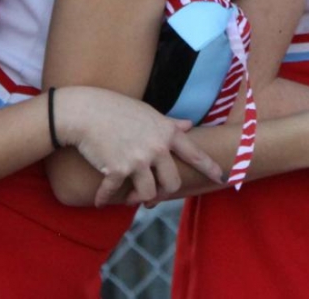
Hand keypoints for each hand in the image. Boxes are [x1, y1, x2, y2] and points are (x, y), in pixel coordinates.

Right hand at [51, 86, 224, 206]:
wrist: (86, 111)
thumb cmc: (116, 109)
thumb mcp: (148, 112)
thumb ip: (170, 124)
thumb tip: (188, 125)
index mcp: (167, 133)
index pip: (195, 154)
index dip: (210, 168)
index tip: (222, 178)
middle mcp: (157, 147)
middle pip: (172, 183)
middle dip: (163, 193)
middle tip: (152, 196)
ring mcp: (138, 159)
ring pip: (149, 193)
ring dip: (137, 199)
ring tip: (128, 198)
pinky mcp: (117, 170)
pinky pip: (115, 194)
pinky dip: (105, 199)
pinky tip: (100, 201)